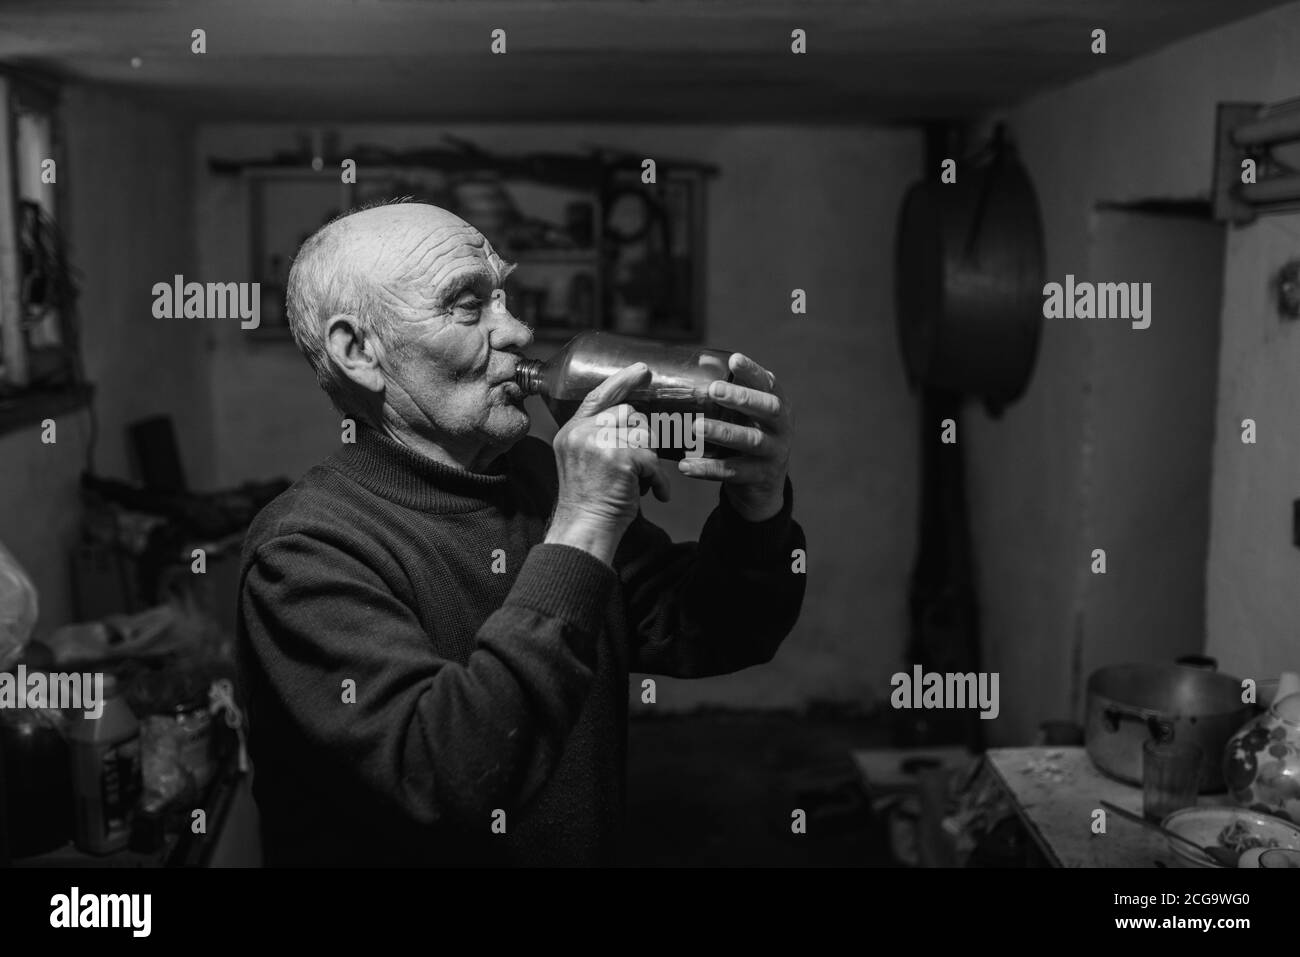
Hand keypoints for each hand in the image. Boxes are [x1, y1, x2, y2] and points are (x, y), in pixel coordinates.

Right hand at [546, 363, 670, 564]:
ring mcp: (600, 443)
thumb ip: (598, 437)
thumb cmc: (590, 501)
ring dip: (649, 460)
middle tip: (638, 464)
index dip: (621, 381)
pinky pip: (652, 459)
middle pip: (629, 414)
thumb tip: (632, 419)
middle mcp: (582, 433)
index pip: (597, 396)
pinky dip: (659, 480)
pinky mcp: (620, 458)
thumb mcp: (584, 460)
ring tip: (641, 481)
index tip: (641, 370)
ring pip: (644, 435)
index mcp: (572, 431)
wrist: (585, 528)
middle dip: (641, 436)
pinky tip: (656, 494)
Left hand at [678, 353, 790, 521]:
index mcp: (778, 406)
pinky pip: (733, 472)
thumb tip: (698, 365)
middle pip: (768, 409)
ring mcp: (773, 453)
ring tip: (696, 427)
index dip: (753, 372)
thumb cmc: (749, 436)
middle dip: (742, 398)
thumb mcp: (747, 416)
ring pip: (751, 441)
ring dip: (723, 432)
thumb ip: (731, 395)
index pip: (769, 384)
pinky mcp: (759, 477)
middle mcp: (781, 427)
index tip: (734, 359)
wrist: (765, 485)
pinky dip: (708, 468)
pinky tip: (686, 465)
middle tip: (714, 390)